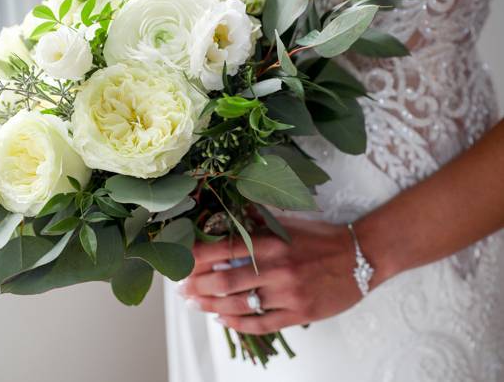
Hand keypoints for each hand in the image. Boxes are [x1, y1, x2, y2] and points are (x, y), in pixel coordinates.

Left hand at [180, 219, 384, 334]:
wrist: (363, 255)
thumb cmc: (323, 238)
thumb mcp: (289, 224)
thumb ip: (258, 224)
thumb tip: (226, 218)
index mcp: (273, 243)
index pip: (224, 249)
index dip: (196, 258)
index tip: (180, 263)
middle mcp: (278, 268)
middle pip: (226, 281)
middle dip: (198, 286)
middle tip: (181, 290)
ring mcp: (289, 294)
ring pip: (239, 305)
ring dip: (211, 306)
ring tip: (195, 305)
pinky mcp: (300, 313)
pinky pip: (262, 324)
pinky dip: (238, 324)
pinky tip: (222, 320)